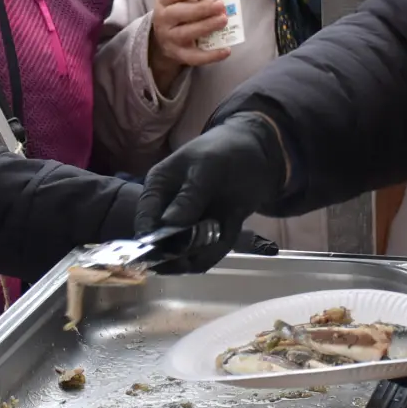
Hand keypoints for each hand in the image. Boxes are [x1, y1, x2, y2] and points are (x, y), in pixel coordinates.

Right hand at [136, 112, 287, 272]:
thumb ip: (189, 196)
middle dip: (177, 254)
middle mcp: (169, 208)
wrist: (261, 153)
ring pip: (186, 252)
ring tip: (219, 237)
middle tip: (192, 256)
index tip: (165, 255)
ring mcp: (191, 222)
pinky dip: (218, 249)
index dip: (150, 240)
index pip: (146, 219)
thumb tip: (167, 224)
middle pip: (163, 243)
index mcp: (159, 187)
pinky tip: (231, 231)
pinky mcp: (211, 232)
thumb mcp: (207, 167)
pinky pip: (208, 251)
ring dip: (201, 254)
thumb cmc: (226, 151)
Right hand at [148, 0, 230, 92]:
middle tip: (220, 4)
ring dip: (207, 26)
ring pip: (186, 33)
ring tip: (224, 20)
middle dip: (201, 8)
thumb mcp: (179, 0)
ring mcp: (170, 39)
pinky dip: (212, 55)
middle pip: (179, 13)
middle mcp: (163, 20)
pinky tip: (227, 49)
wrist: (164, 39)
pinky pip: (195, 57)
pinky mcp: (179, 55)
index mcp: (163, 2)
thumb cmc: (179, 12)